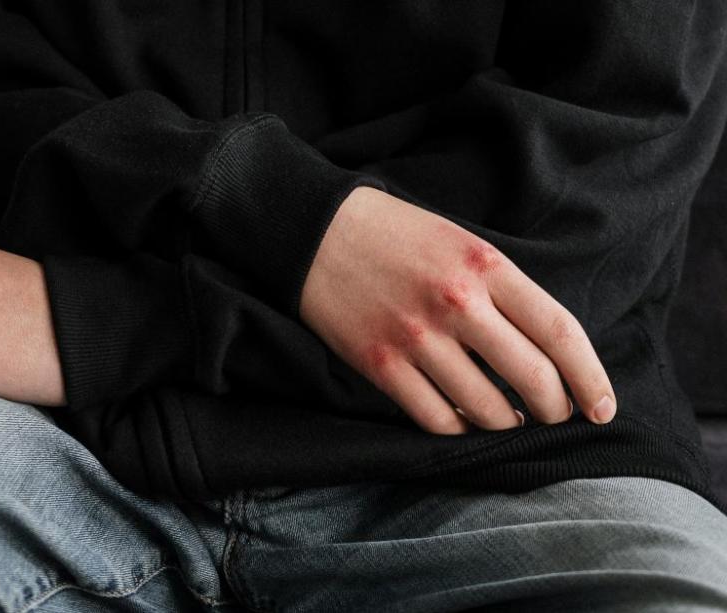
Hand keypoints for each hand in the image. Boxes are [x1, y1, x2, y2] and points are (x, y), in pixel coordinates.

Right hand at [300, 187, 615, 433]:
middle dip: (556, 409)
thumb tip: (544, 351)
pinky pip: (436, 418)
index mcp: (486, 265)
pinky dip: (459, 429)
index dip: (591, 377)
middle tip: (555, 416)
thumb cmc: (395, 236)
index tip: (602, 407)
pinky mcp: (380, 364)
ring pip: (487, 408)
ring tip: (509, 419)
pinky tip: (464, 420)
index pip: (560, 332)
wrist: (315, 233)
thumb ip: (503, 289)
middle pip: (533, 377)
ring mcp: (416, 337)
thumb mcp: (461, 243)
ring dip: (508, 424)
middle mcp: (457, 303)